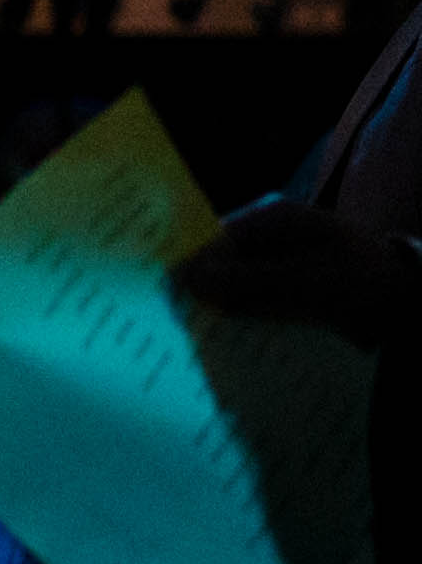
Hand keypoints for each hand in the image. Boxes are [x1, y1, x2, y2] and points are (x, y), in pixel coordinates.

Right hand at [173, 202, 421, 349]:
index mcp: (278, 219)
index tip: (167, 297)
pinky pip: (263, 306)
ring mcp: (288, 267)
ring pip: (243, 288)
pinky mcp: (298, 294)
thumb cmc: (367, 284)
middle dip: (208, 292)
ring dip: (229, 311)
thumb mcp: (310, 284)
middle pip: (228, 264)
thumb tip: (188, 280)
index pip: (218, 239)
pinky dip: (251, 322)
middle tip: (179, 323)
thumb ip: (250, 282)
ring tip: (201, 339)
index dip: (193, 266)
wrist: (417, 307)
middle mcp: (277, 239)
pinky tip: (236, 344)